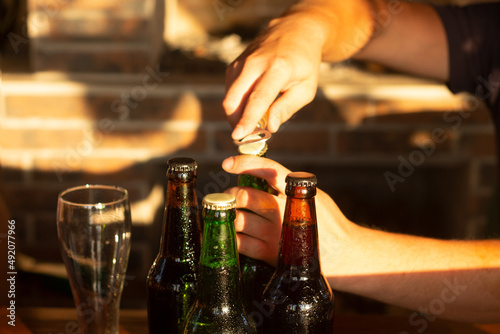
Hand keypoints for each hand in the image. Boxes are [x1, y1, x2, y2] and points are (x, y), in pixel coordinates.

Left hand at [222, 155, 350, 267]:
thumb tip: (259, 173)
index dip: (245, 163)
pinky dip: (232, 236)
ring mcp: (276, 234)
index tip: (228, 163)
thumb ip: (290, 186)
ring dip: (229, 215)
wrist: (343, 254)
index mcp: (297, 192)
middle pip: (245, 196)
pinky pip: (240, 243)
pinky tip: (234, 233)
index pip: (268, 170)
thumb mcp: (314, 195)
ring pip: (238, 219)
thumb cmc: (326, 222)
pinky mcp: (270, 254)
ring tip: (230, 214)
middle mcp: (285, 212)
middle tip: (230, 196)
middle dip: (232, 194)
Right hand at [223, 12, 326, 139]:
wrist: (296, 31)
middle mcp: (256, 62)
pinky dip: (236, 103)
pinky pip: (229, 90)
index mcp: (278, 68)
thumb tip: (270, 127)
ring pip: (229, 96)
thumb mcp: (306, 89)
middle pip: (234, 99)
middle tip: (249, 134)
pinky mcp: (235, 64)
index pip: (258, 98)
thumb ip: (287, 108)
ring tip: (254, 119)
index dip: (247, 119)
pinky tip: (250, 106)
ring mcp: (242, 61)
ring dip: (236, 114)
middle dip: (236, 121)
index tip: (238, 135)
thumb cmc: (304, 64)